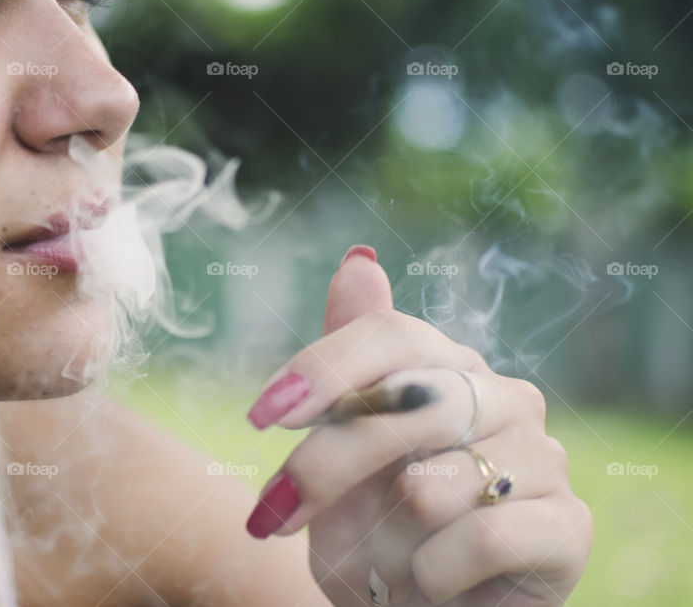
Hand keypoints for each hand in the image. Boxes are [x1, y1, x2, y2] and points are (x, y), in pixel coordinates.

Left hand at [244, 246, 591, 605]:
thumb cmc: (377, 531)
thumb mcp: (343, 448)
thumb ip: (351, 358)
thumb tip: (357, 258)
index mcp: (446, 366)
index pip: (390, 334)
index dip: (322, 369)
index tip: (262, 417)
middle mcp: (502, 396)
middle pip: (406, 403)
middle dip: (327, 465)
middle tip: (276, 513)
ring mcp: (543, 457)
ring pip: (434, 485)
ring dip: (384, 538)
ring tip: (393, 557)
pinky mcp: (569, 525)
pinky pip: (480, 537)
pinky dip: (434, 573)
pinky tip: (436, 581)